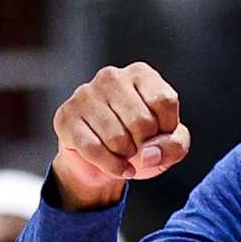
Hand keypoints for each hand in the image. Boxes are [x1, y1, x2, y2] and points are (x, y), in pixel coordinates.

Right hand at [51, 63, 191, 210]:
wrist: (104, 163)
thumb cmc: (139, 144)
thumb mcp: (169, 145)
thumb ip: (174, 146)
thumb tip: (150, 153)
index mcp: (140, 74)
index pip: (165, 101)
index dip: (168, 128)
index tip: (159, 133)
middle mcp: (111, 77)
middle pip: (142, 122)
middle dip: (145, 146)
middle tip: (138, 147)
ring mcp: (86, 95)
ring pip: (117, 139)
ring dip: (126, 157)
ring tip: (124, 153)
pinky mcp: (66, 117)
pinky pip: (94, 150)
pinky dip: (111, 166)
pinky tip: (117, 167)